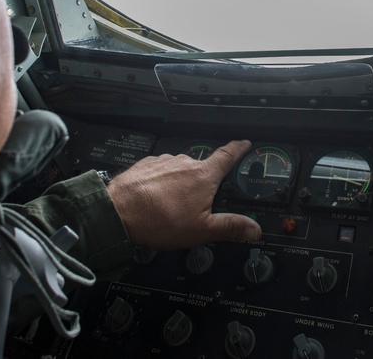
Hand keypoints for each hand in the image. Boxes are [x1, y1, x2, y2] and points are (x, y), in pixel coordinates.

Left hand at [106, 140, 261, 249]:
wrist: (118, 212)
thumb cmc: (158, 220)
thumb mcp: (202, 230)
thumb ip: (230, 227)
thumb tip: (254, 229)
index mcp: (203, 175)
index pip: (228, 155)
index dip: (239, 148)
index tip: (244, 143)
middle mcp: (184, 162)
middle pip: (202, 169)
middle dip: (204, 183)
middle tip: (199, 203)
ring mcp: (164, 162)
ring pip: (180, 172)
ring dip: (181, 185)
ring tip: (174, 207)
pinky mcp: (146, 165)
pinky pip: (161, 172)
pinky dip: (163, 184)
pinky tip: (157, 201)